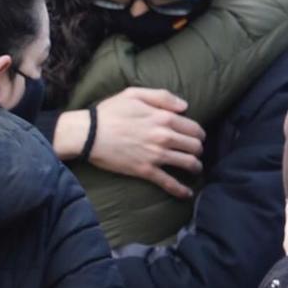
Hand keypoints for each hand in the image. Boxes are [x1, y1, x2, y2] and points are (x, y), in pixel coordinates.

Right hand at [66, 87, 205, 198]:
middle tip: (195, 152)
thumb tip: (185, 106)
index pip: (193, 128)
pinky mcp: (146, 171)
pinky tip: (188, 194)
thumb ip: (162, 97)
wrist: (89, 134)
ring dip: (195, 167)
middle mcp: (165, 137)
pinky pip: (169, 183)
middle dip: (199, 149)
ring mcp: (156, 155)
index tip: (197, 137)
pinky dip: (181, 190)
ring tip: (195, 168)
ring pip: (188, 163)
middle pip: (195, 146)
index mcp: (164, 117)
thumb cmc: (109, 112)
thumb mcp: (134, 94)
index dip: (199, 133)